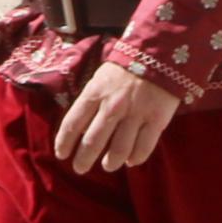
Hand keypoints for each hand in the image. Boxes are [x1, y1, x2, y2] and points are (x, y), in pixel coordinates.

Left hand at [52, 60, 185, 173]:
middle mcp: (112, 106)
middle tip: (80, 168)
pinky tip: (131, 161)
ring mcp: (135, 114)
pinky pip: (143, 148)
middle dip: (83, 160)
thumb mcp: (100, 79)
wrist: (159, 54)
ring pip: (118, 150)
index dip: (64, 142)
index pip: (72, 123)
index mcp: (94, 93)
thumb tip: (81, 129)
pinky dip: (135, 158)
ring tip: (108, 166)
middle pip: (92, 142)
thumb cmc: (125, 68)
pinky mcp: (156, 120)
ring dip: (110, 163)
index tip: (61, 154)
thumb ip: (90, 102)